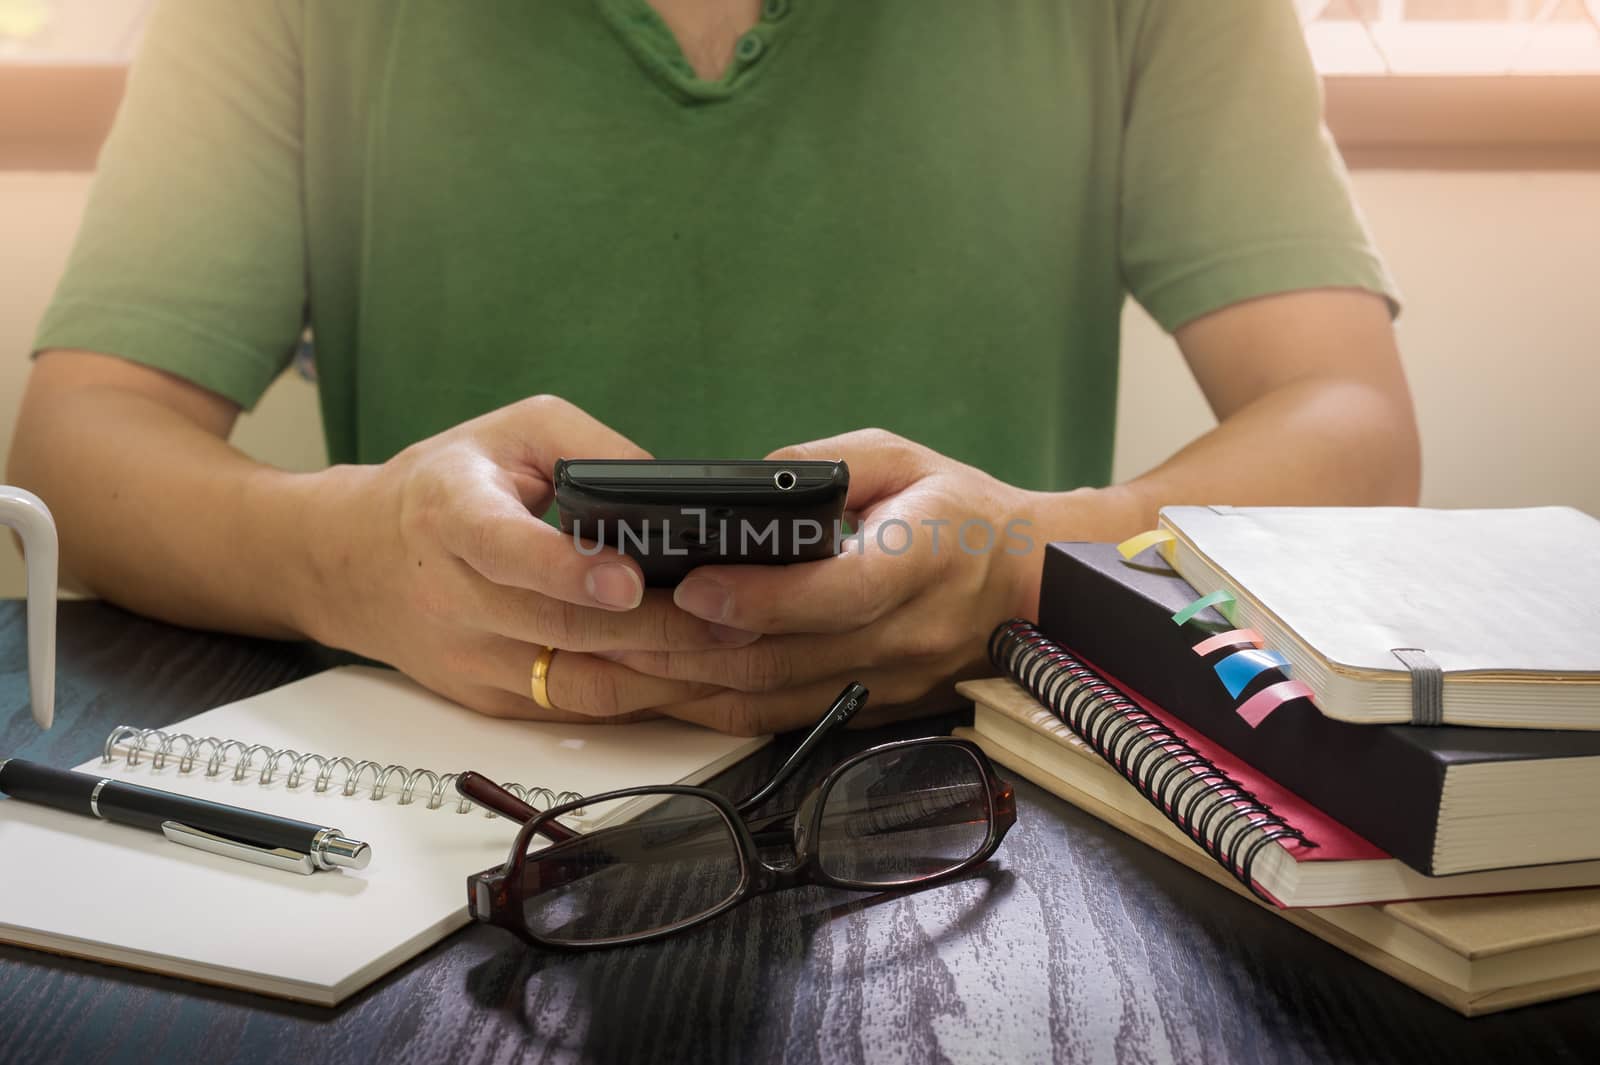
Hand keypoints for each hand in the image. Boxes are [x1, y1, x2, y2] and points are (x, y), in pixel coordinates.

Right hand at [300, 395, 752, 720]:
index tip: (627, 579)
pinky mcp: (492, 701)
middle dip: (658, 630)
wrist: (355, 561)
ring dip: (665, 677)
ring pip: (580, 689)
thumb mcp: (512, 431)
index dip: (565, 570)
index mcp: (449, 514)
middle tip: (733, 617)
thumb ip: (592, 448)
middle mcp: (454, 596)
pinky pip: (579, 712)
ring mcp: (472, 660)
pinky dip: (645, 702)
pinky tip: (699, 683)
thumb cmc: (447, 484)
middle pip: (563, 631)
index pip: (503, 548)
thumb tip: (676, 491)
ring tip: (734, 651)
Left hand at [594, 430, 1061, 734]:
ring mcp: (886, 685)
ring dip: (689, 687)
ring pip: (773, 701)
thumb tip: (745, 485)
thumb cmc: (963, 511)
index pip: (838, 594)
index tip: (694, 587)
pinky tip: (661, 692)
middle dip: (690, 649)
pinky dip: (715, 711)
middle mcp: (903, 636)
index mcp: (921, 561)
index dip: (762, 599)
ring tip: (615, 662)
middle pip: (785, 659)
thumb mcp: (904, 458)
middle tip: (613, 626)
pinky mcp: (869, 712)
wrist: (1031, 585)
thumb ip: (828, 465)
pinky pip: (781, 722)